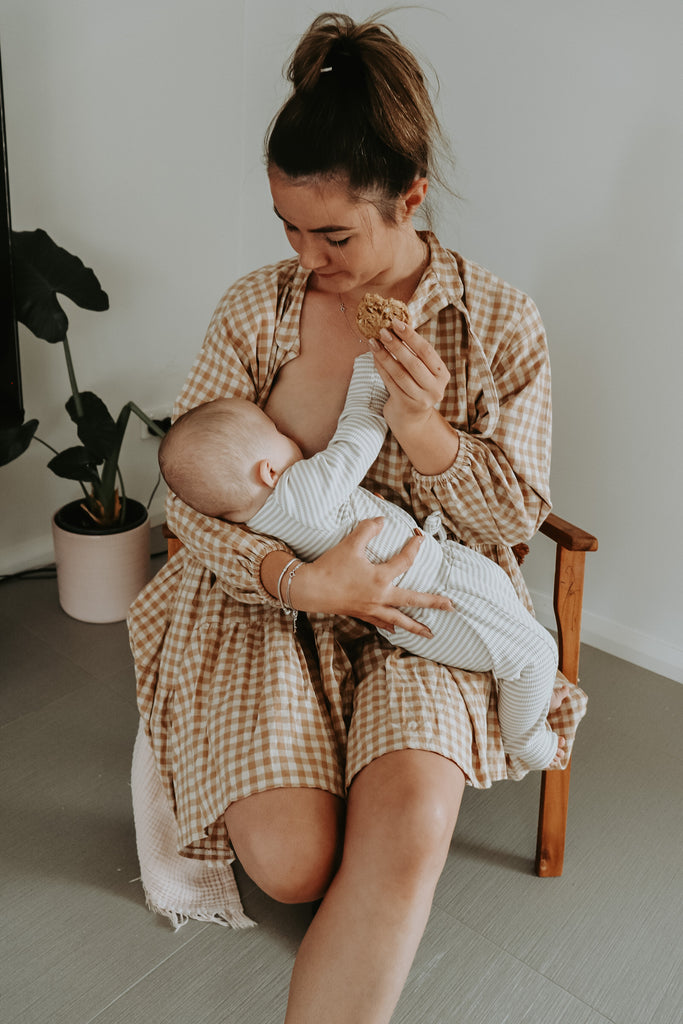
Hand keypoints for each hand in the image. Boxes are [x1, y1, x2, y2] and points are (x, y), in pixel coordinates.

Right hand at [292, 517, 451, 637]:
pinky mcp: (361, 614)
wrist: (310, 589)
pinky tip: (396, 629)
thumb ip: (367, 529)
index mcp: (380, 578)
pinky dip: (391, 625)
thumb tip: (381, 519)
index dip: (414, 548)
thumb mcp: (349, 543)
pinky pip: (381, 622)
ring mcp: (371, 608)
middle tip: (451, 606)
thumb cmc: (330, 567)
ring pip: (399, 619)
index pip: (405, 562)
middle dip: (433, 603)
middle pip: (412, 601)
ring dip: (416, 626)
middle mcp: (380, 596)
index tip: (420, 538)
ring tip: (430, 633)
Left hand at [371, 319, 449, 426]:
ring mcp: (421, 399)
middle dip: (396, 345)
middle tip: (383, 331)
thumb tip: (397, 325)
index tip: (396, 322)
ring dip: (385, 356)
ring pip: (399, 373)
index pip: (426, 351)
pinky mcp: (405, 405)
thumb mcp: (422, 371)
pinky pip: (390, 383)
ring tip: (374, 342)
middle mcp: (435, 388)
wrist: (412, 419)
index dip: (411, 336)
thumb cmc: (416, 386)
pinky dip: (381, 368)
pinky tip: (374, 357)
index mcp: (442, 375)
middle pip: (413, 363)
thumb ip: (415, 352)